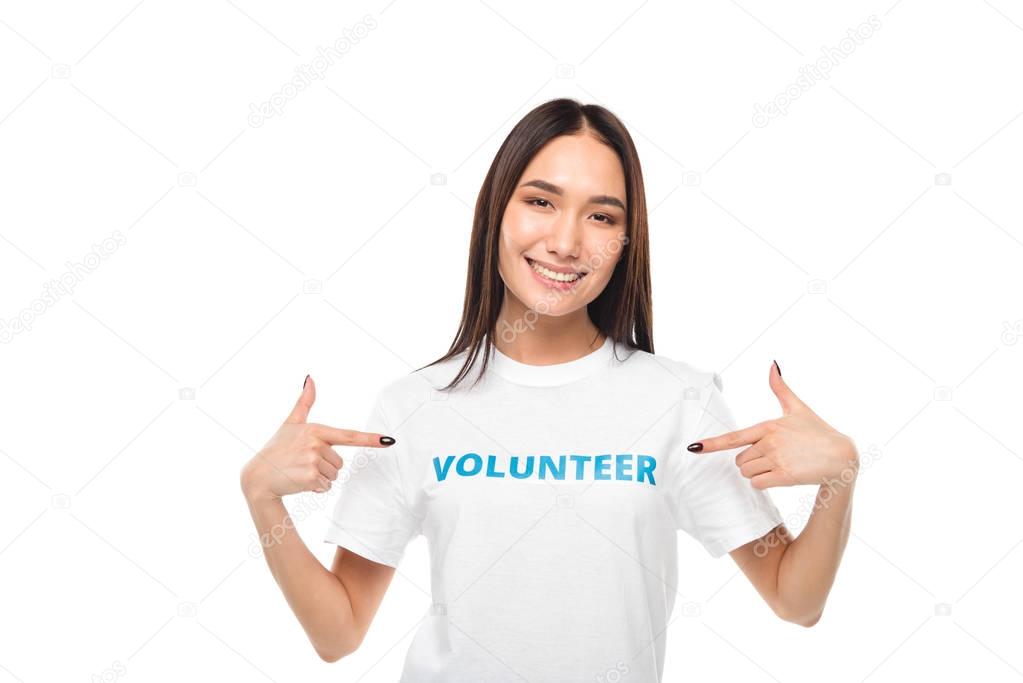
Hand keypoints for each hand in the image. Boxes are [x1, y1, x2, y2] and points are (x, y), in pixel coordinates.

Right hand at [240, 375, 395, 502]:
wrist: (258, 476)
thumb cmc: (276, 448)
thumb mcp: (290, 423)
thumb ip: (304, 402)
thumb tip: (310, 378)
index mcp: (315, 430)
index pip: (349, 436)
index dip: (371, 439)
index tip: (389, 441)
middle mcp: (315, 444)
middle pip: (340, 463)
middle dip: (325, 466)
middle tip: (303, 463)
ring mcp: (312, 460)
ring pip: (334, 476)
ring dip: (320, 478)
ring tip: (300, 471)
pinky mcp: (309, 477)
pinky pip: (326, 486)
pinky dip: (315, 488)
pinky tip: (299, 482)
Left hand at [686, 361, 857, 488]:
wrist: (842, 456)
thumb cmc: (818, 431)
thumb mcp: (798, 408)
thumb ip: (780, 388)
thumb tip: (772, 364)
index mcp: (768, 426)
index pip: (733, 437)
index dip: (711, 444)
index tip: (693, 448)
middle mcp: (770, 442)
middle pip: (738, 459)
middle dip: (750, 460)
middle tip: (773, 457)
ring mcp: (777, 460)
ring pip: (746, 472)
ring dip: (757, 472)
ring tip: (779, 465)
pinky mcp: (784, 476)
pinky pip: (757, 484)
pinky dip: (764, 482)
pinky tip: (780, 476)